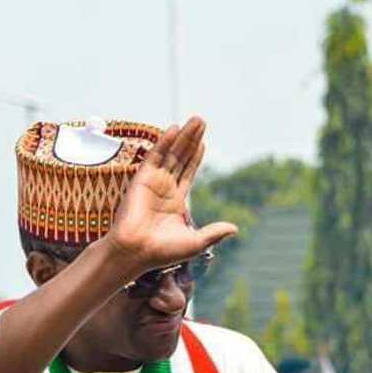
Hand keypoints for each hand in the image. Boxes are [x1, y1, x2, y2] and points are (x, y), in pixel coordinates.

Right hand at [106, 117, 236, 272]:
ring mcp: (153, 182)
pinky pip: (155, 156)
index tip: (203, 143)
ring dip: (183, 136)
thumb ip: (214, 233)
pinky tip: (174, 129)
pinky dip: (164, 142)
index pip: (188, 173)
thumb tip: (235, 228)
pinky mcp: (142, 178)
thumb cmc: (162, 252)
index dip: (195, 157)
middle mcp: (164, 188)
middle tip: (201, 121)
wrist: (136, 251)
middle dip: (192, 140)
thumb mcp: (195, 242)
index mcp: (175, 202)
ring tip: (195, 120)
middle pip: (181, 158)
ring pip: (171, 153)